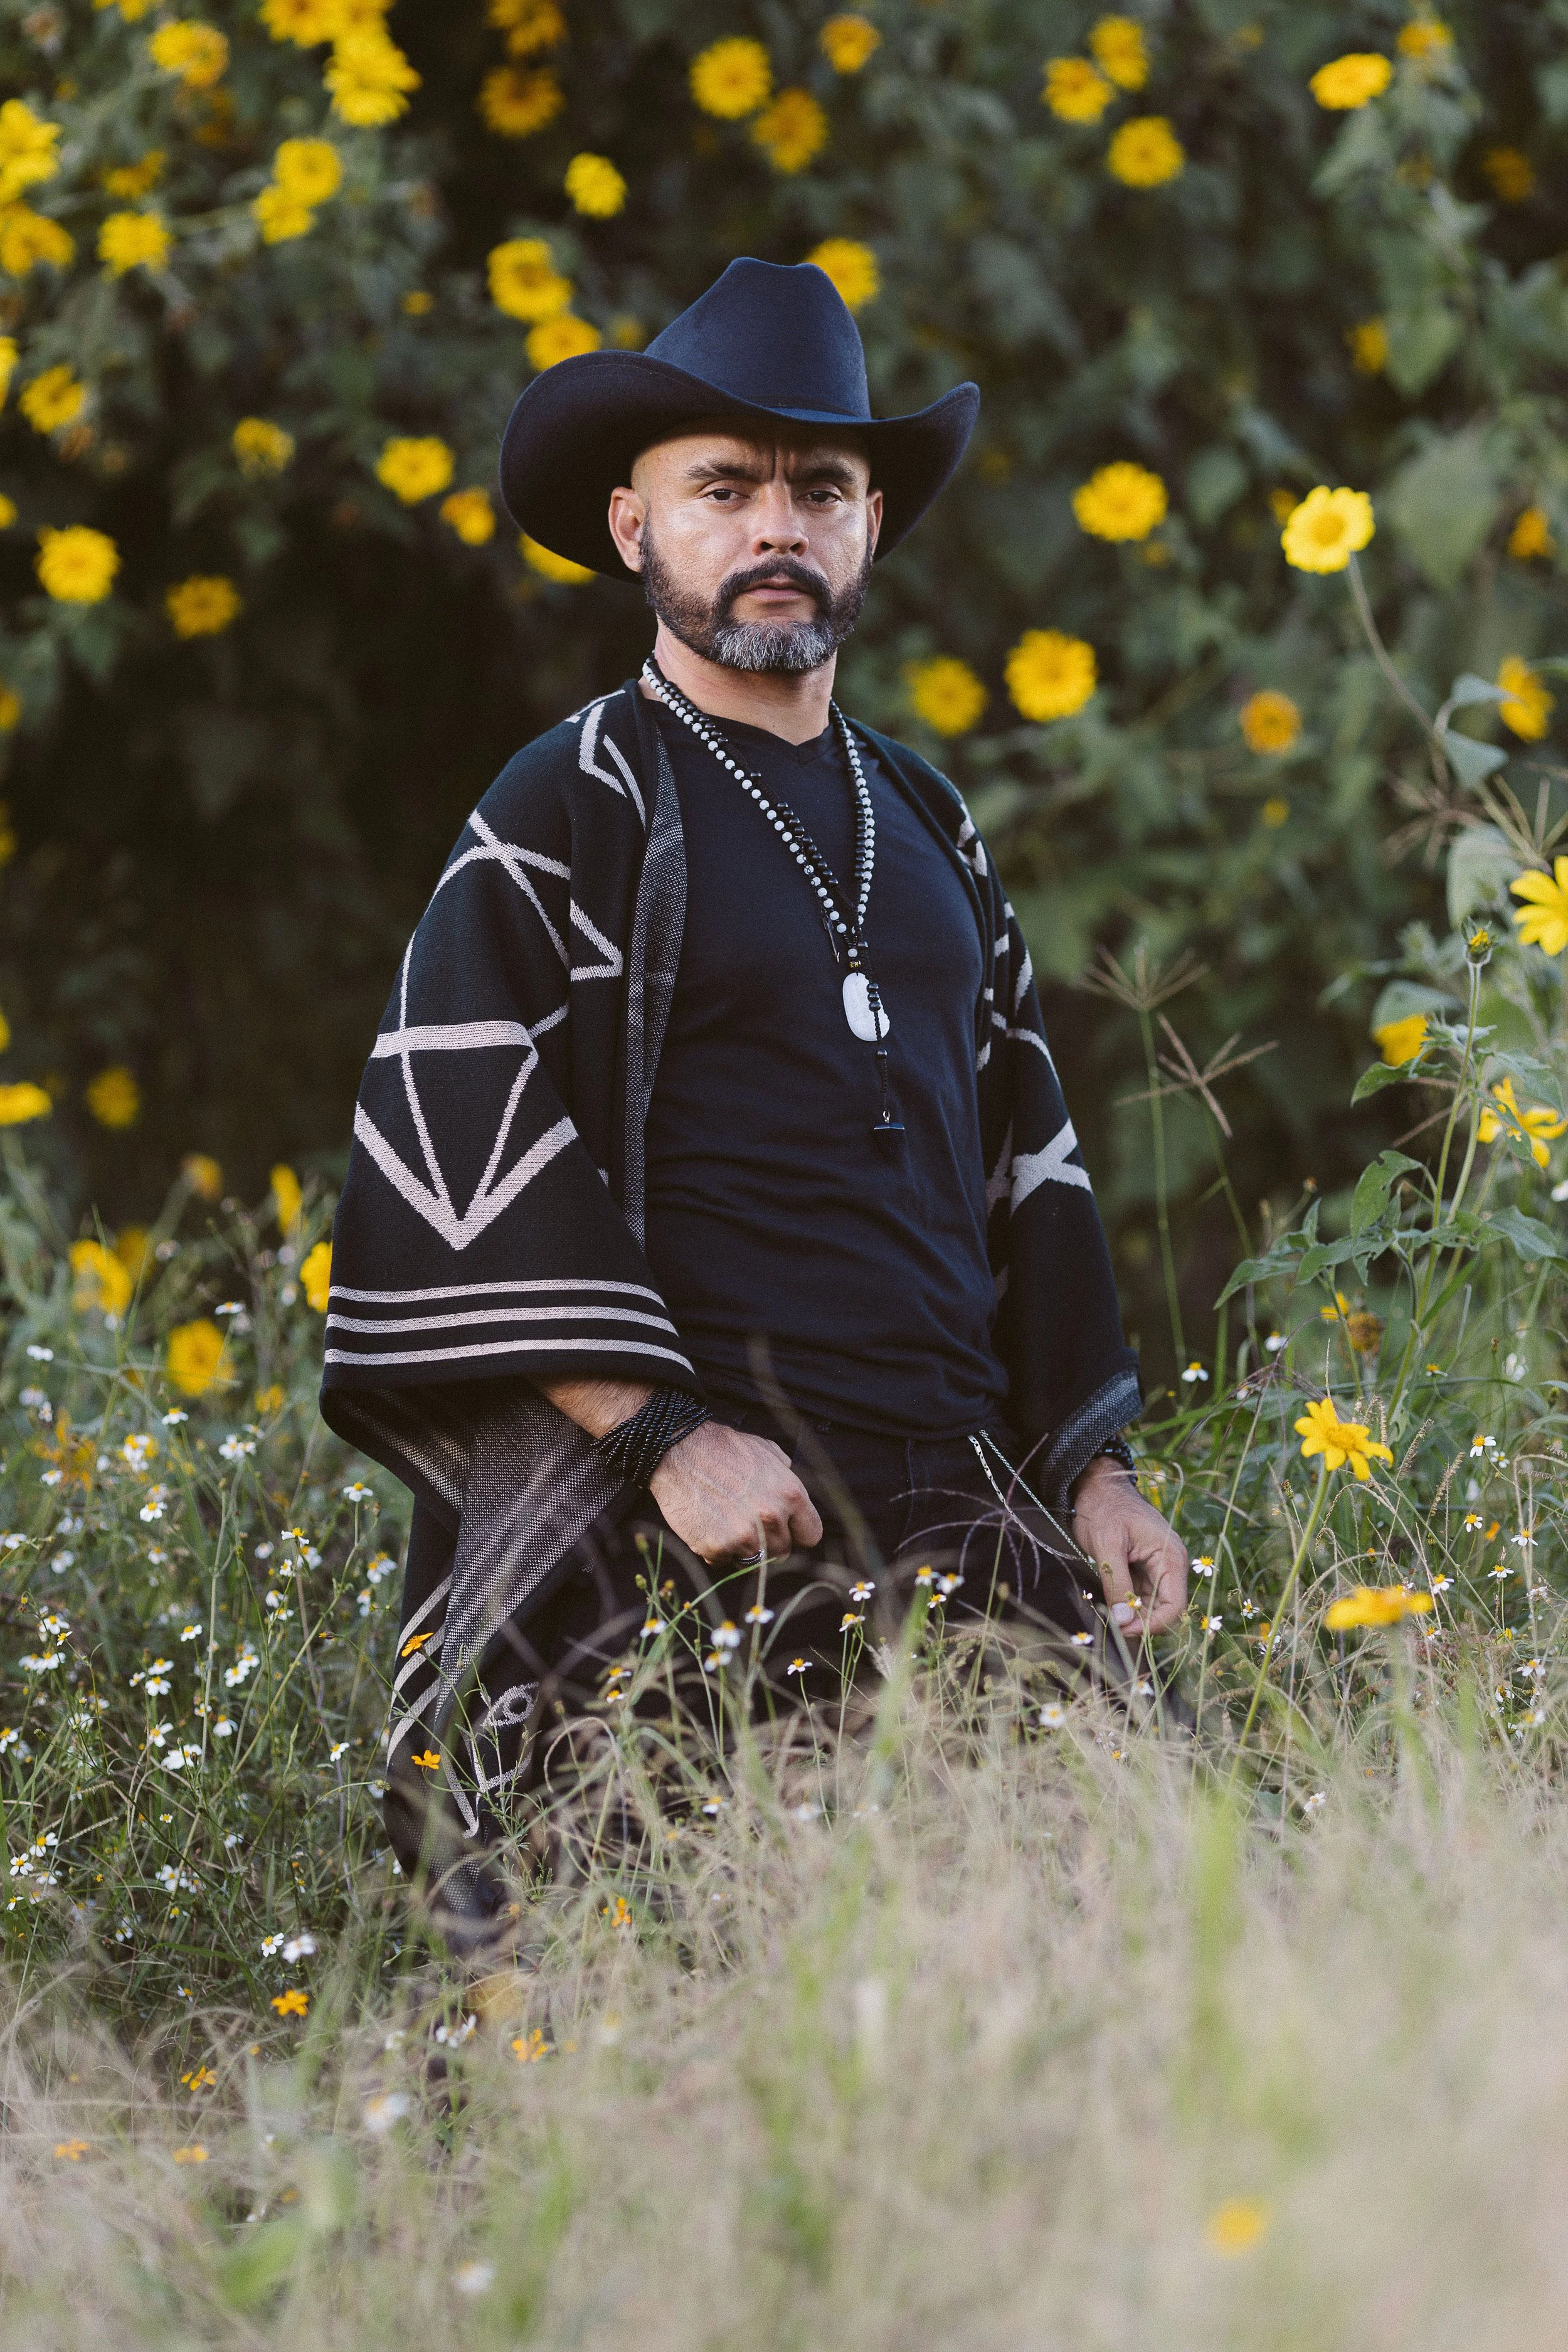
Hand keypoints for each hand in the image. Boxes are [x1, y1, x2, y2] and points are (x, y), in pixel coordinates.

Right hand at [650, 1422, 823, 1565]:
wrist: (677, 1450)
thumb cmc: (722, 1448)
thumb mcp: (766, 1451)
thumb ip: (785, 1476)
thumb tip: (792, 1496)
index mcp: (790, 1494)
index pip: (811, 1535)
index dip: (796, 1532)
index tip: (786, 1530)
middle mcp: (771, 1518)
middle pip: (783, 1552)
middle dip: (769, 1541)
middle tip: (748, 1523)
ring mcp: (744, 1536)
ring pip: (755, 1561)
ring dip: (743, 1549)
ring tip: (727, 1523)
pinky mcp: (717, 1547)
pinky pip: (724, 1561)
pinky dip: (717, 1549)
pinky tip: (708, 1526)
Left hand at [1072, 1455, 1187, 1637]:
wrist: (1095, 1486)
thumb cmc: (1103, 1508)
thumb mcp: (1107, 1545)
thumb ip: (1116, 1582)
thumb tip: (1123, 1621)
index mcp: (1170, 1556)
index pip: (1174, 1605)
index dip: (1153, 1624)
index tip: (1125, 1630)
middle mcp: (1169, 1565)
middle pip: (1164, 1609)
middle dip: (1141, 1621)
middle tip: (1113, 1626)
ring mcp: (1156, 1568)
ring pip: (1151, 1605)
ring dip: (1132, 1615)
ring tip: (1108, 1614)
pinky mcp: (1142, 1569)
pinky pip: (1140, 1596)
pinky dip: (1126, 1604)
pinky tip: (1110, 1604)